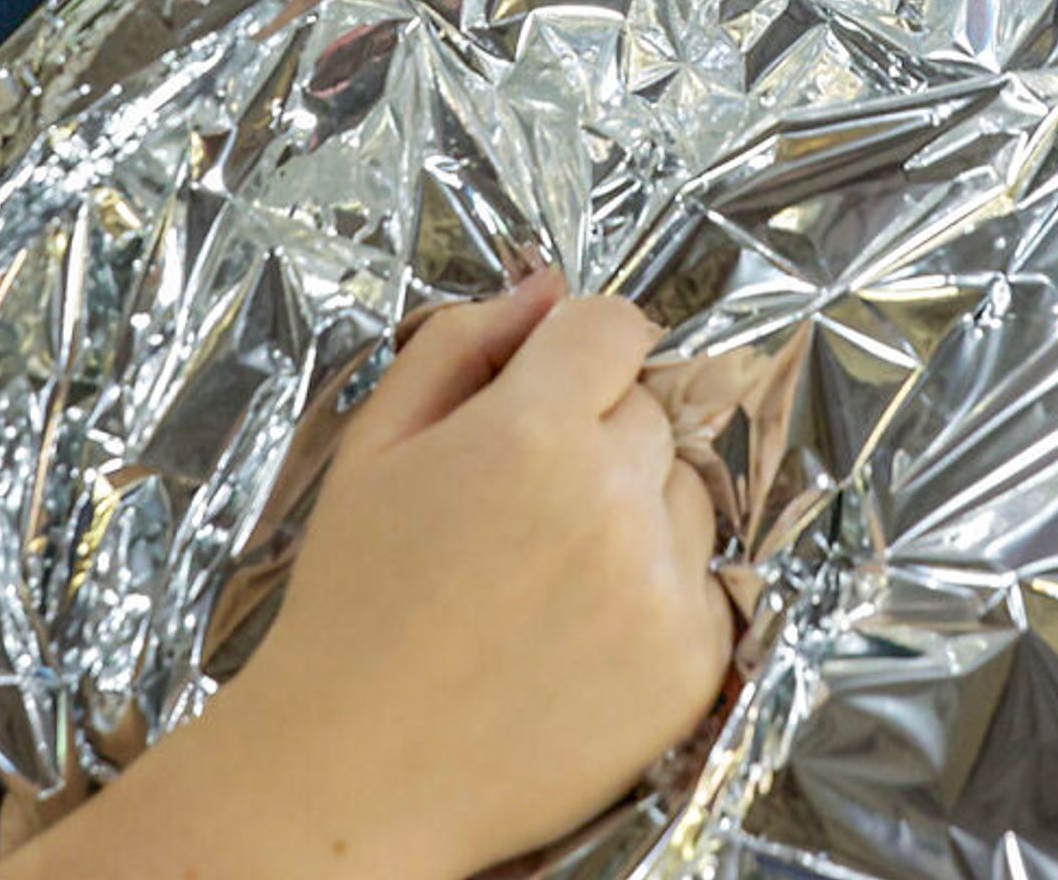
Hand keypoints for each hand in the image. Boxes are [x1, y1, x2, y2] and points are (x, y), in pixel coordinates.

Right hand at [207, 276, 729, 878]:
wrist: (359, 772)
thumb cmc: (354, 603)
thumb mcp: (375, 447)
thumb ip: (463, 343)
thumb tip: (547, 285)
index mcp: (532, 432)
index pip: (616, 325)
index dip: (579, 346)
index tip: (549, 385)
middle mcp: (613, 502)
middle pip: (649, 410)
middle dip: (596, 433)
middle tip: (518, 504)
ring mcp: (661, 587)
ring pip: (686, 493)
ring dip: (636, 511)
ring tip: (546, 574)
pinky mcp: (691, 663)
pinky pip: (703, 582)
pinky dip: (656, 592)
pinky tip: (578, 630)